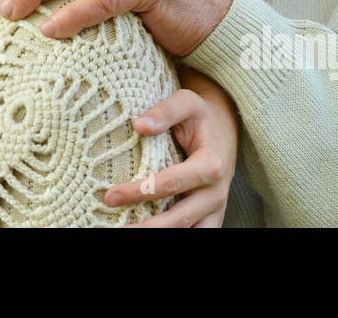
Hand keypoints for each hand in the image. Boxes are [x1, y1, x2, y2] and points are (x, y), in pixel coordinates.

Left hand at [107, 67, 238, 227]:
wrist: (227, 125)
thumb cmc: (201, 114)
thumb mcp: (186, 102)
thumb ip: (164, 112)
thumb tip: (138, 125)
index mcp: (211, 165)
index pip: (170, 184)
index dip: (139, 191)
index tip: (110, 196)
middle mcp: (216, 192)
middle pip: (180, 218)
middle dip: (146, 226)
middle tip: (115, 227)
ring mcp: (216, 207)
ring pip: (191, 232)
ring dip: (160, 235)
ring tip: (128, 233)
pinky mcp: (212, 215)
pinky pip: (197, 232)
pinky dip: (174, 234)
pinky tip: (148, 231)